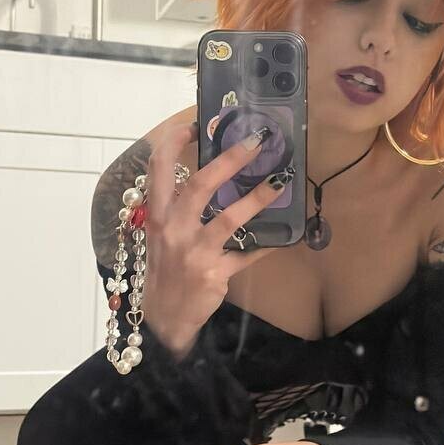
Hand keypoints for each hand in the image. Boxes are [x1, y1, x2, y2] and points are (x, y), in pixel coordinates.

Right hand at [139, 114, 287, 354]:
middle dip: (229, 159)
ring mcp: (194, 253)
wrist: (164, 319)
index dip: (173, 143)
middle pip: (200, 185)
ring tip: (281, 181)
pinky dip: (267, 245)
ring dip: (258, 197)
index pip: (158, 170)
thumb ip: (179, 209)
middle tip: (257, 141)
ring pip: (229, 218)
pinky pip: (248, 255)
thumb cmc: (166, 270)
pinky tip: (286, 236)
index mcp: (157, 216)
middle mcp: (172, 230)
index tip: (193, 125)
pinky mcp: (214, 273)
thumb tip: (214, 175)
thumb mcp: (163, 236)